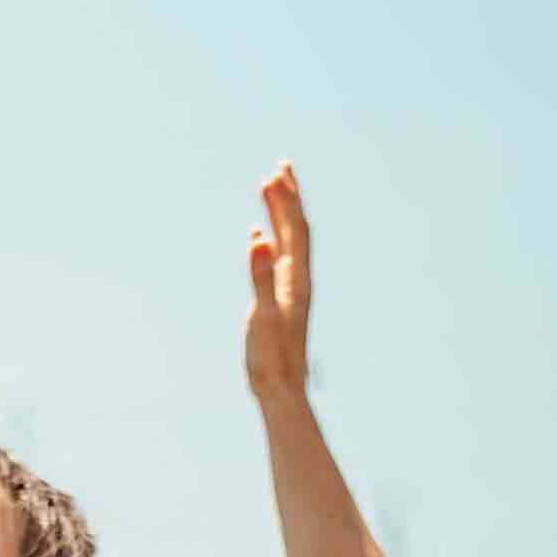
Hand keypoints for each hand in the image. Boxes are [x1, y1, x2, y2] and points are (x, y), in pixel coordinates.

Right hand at [244, 163, 314, 402]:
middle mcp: (298, 278)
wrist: (282, 389)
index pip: (295, 229)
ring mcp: (290, 288)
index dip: (287, 200)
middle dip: (289, 197)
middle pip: (297, 228)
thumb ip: (261, 276)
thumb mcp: (263, 315)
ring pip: (288, 241)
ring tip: (269, 190)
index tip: (276, 172)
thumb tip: (260, 239)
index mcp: (296, 278)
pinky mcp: (280, 299)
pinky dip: (268, 240)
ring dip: (280, 214)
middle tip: (280, 167)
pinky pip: (277, 260)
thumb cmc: (271, 357)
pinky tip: (258, 235)